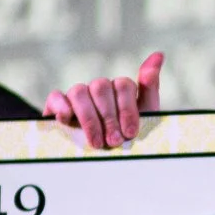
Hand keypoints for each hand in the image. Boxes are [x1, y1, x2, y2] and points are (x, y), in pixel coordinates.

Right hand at [46, 52, 164, 150]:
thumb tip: (159, 54)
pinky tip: (67, 119)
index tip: (131, 132)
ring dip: (88, 117)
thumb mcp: (145, 114)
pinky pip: (56, 97)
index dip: (127, 109)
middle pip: (101, 87)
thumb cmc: (125, 136)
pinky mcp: (57, 106)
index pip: (123, 85)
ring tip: (96, 142)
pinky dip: (61, 106)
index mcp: (119, 89)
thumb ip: (150, 86)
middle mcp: (98, 88)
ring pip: (79, 91)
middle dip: (109, 117)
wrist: (103, 159)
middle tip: (114, 141)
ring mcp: (78, 96)